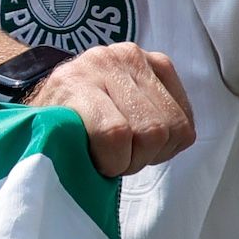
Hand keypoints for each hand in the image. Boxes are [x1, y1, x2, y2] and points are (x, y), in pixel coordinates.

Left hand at [21, 41, 193, 176]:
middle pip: (151, 130)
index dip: (114, 161)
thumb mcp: (51, 137)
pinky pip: (186, 118)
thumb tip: (87, 179)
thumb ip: (68, 152)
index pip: (114, 132)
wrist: (61, 86)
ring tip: (132, 150)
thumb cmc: (56, 121)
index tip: (100, 167)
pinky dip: (171, 141)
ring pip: (174, 126)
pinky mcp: (160, 63)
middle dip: (137, 159)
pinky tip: (146, 140)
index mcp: (73, 81)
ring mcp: (136, 59)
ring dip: (157, 151)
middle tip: (118, 162)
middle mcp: (107, 62)